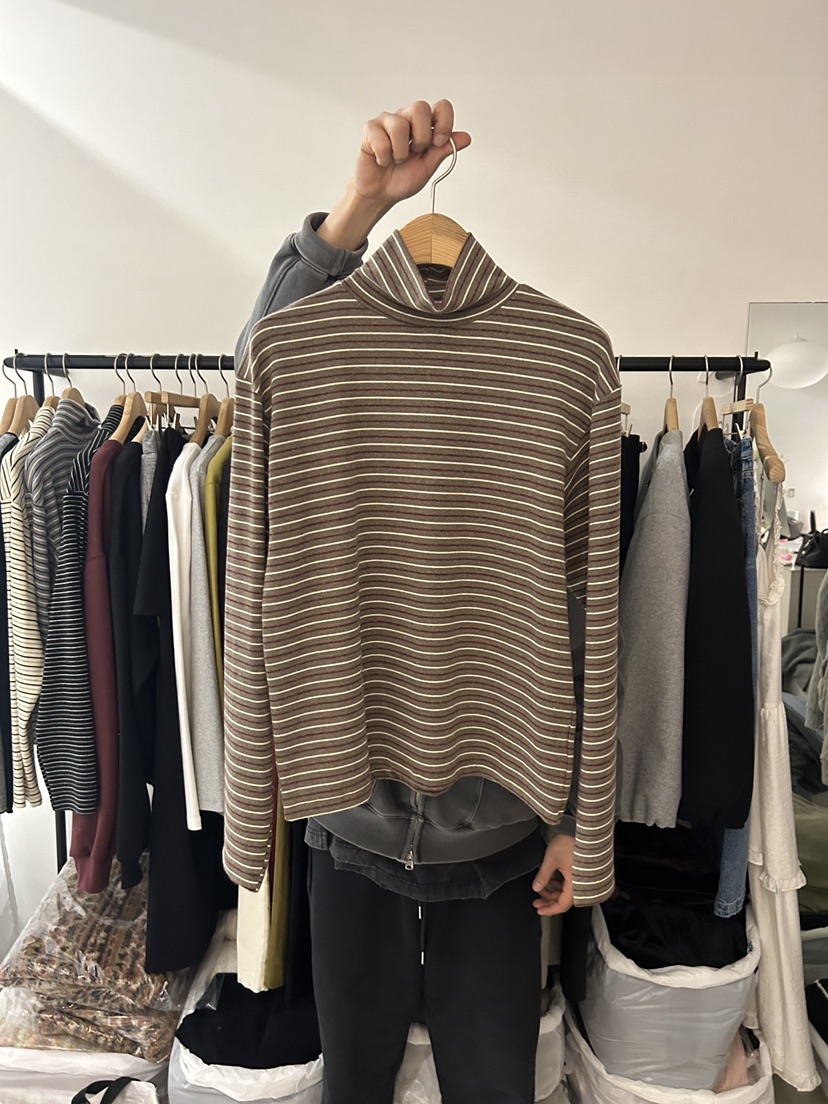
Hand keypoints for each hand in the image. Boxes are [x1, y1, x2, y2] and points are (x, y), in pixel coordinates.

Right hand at [317, 99, 471, 250]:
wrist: (381, 194)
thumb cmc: (402, 178)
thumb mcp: (429, 166)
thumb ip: (444, 150)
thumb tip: (465, 138)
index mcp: (425, 125)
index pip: (441, 107)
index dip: (444, 123)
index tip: (439, 143)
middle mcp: (407, 118)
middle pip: (420, 107)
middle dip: (421, 137)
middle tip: (415, 153)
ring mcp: (388, 121)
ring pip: (400, 126)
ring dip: (401, 152)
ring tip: (396, 160)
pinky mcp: (371, 129)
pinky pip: (381, 139)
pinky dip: (384, 157)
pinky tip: (382, 160)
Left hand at [532, 834, 574, 915]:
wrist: (582, 830)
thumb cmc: (570, 842)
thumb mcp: (551, 859)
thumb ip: (543, 876)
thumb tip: (536, 887)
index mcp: (576, 884)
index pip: (562, 905)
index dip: (550, 910)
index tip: (539, 910)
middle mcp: (581, 884)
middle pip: (564, 900)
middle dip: (549, 901)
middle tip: (537, 902)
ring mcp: (581, 878)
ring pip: (566, 892)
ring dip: (553, 892)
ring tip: (541, 889)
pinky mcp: (581, 872)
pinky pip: (569, 884)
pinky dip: (559, 885)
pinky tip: (552, 880)